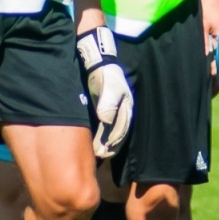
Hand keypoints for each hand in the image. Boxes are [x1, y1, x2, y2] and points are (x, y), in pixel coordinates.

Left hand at [76, 27, 132, 155]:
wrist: (97, 63)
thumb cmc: (106, 75)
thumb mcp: (109, 88)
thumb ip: (108, 104)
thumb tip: (106, 121)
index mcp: (126, 109)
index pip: (120, 130)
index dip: (113, 141)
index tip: (105, 151)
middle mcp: (121, 112)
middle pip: (115, 133)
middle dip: (109, 146)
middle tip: (99, 156)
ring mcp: (113, 111)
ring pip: (109, 131)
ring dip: (104, 142)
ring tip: (96, 154)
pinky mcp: (104, 110)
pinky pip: (103, 126)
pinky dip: (99, 135)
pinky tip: (92, 142)